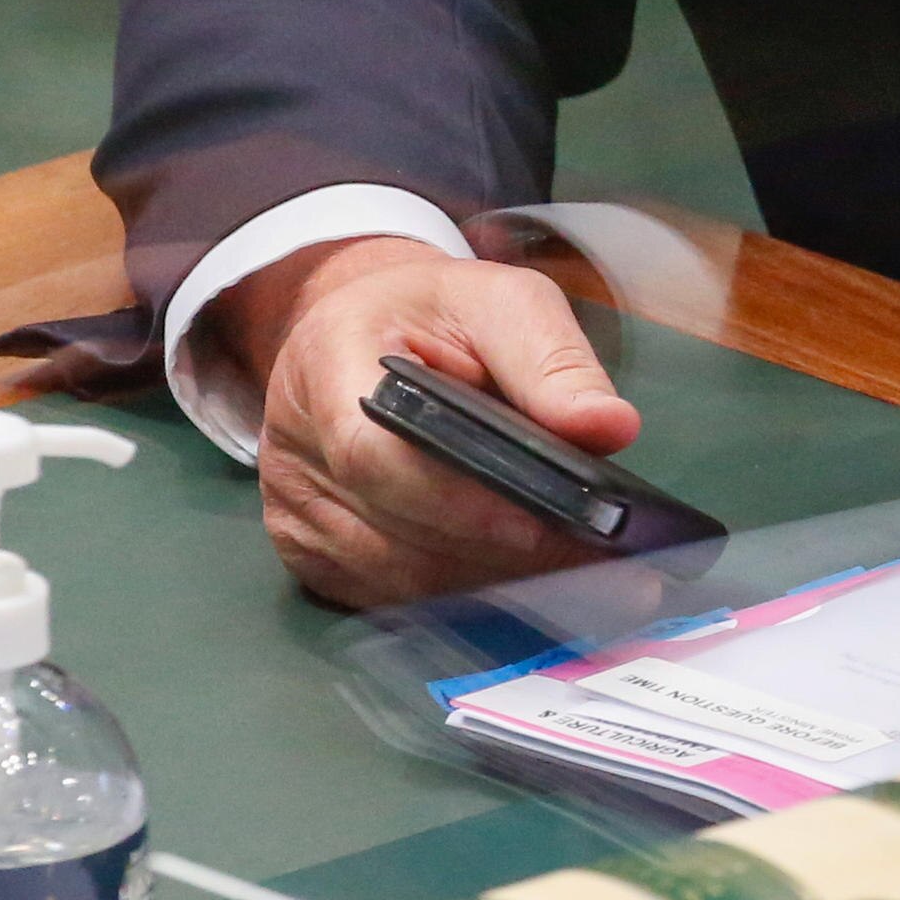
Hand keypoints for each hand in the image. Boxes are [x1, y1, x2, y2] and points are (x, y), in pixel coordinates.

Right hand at [216, 234, 644, 608]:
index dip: (453, 500)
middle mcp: (291, 443)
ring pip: (391, 577)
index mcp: (327, 359)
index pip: (372, 452)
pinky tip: (515, 585)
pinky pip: (384, 597)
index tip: (536, 523)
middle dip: (493, 551)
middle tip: (589, 563)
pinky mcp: (307, 552)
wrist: (372, 329)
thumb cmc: (437, 315)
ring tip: (569, 577)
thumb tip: (608, 428)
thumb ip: (552, 362)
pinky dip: (453, 596)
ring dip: (482, 583)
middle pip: (388, 528)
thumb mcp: (502, 303)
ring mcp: (291, 507)